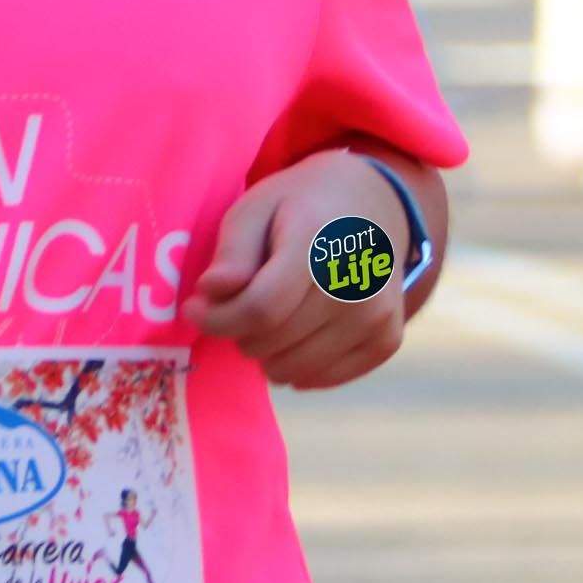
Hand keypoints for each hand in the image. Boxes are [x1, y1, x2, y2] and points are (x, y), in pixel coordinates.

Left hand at [184, 148, 418, 391]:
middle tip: (238, 304)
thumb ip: (232, 251)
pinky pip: (321, 379)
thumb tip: (211, 292)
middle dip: (238, 331)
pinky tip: (297, 333)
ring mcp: (377, 315)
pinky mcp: (387, 339)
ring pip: (291, 369)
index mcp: (319, 242)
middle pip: (271, 341)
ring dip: (266, 351)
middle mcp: (356, 282)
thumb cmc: (300, 207)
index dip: (217, 318)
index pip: (260, 308)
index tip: (194, 309)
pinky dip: (298, 364)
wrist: (372, 203)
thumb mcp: (255, 208)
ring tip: (270, 316)